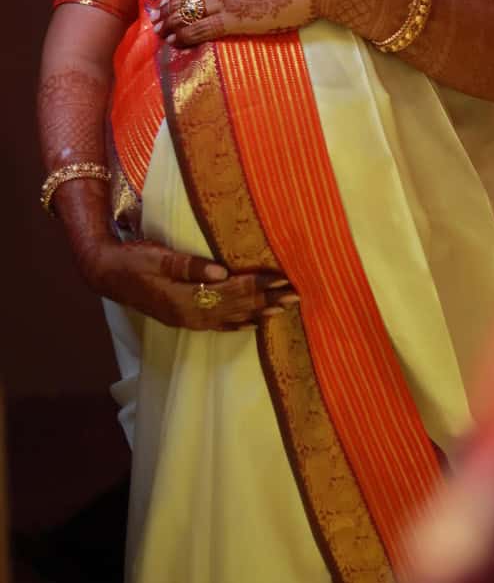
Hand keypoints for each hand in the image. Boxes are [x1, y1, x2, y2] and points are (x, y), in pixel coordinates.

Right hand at [79, 234, 299, 331]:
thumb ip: (188, 265)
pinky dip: (237, 325)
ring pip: (230, 318)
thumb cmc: (133, 260)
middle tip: (296, 295)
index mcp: (185, 298)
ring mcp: (186, 320)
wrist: (107, 274)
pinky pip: (216, 326)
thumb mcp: (158, 256)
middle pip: (236, 307)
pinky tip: (252, 324)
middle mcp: (190, 314)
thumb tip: (221, 272)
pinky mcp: (182, 319)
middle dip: (267, 300)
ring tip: (284, 309)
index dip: (259, 284)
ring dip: (258, 313)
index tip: (283, 278)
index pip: (232, 290)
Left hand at [148, 0, 326, 46]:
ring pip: (186, 14)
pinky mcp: (232, 21)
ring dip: (171, 25)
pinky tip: (176, 43)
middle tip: (154, 21)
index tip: (164, 1)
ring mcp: (223, 1)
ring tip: (161, 34)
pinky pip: (200, 30)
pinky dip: (184, 37)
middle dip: (166, 11)